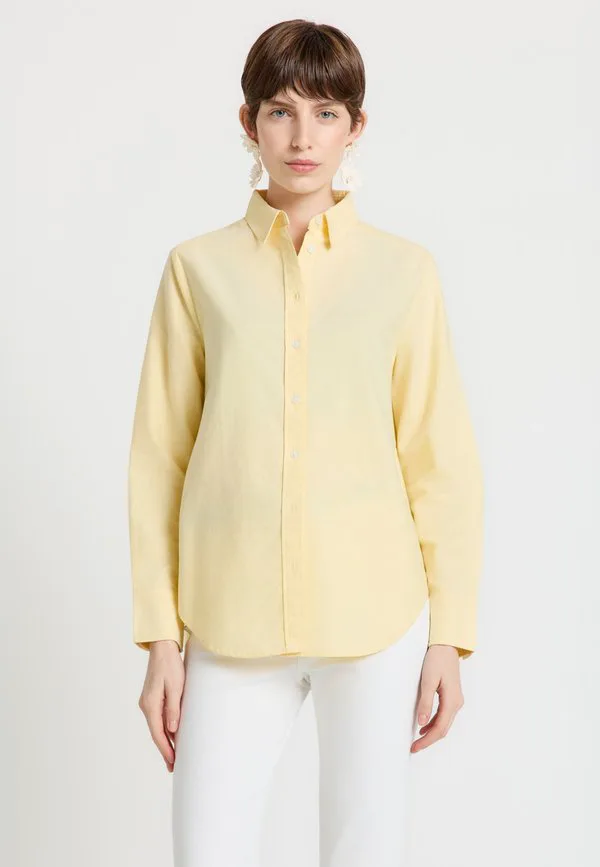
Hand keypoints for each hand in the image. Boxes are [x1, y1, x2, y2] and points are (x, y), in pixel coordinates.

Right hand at [138, 640, 184, 771]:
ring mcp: (147, 702)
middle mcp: (146, 706)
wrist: (162, 648)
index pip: (158, 733)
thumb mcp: (176, 687)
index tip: (173, 762)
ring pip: (156, 727)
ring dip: (164, 741)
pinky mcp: (152, 698)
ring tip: (174, 756)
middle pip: (156, 733)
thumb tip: (172, 731)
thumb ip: (173, 709)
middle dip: (165, 750)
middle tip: (173, 767)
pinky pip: (157, 718)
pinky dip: (163, 729)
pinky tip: (170, 736)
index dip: (166, 749)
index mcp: (150, 705)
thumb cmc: (170, 665)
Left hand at [411, 644, 463, 752]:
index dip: (427, 740)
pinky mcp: (451, 696)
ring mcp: (456, 700)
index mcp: (452, 701)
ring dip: (431, 733)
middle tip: (413, 747)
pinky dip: (434, 723)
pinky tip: (423, 725)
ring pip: (444, 723)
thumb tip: (421, 723)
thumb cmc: (436, 660)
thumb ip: (425, 702)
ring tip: (417, 739)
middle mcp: (457, 703)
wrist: (446, 645)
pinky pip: (444, 715)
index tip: (414, 747)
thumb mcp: (428, 680)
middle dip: (429, 740)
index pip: (440, 729)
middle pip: (443, 729)